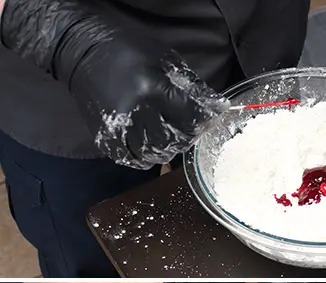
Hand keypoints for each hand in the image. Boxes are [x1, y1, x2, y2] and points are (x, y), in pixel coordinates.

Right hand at [0, 0, 225, 167]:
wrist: (82, 51)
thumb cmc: (128, 51)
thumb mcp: (164, 59)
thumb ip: (190, 86)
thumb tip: (215, 107)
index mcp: (153, 89)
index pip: (190, 117)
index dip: (204, 121)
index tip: (209, 118)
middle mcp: (136, 112)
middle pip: (174, 141)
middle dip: (186, 137)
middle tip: (188, 128)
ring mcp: (118, 128)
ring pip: (154, 155)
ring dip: (167, 150)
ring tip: (169, 136)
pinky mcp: (106, 137)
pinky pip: (132, 160)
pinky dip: (145, 158)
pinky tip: (150, 146)